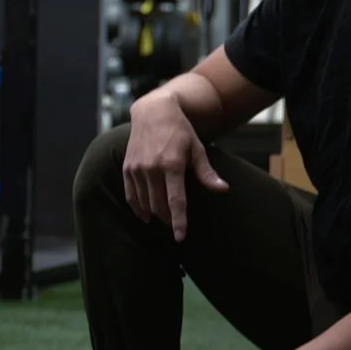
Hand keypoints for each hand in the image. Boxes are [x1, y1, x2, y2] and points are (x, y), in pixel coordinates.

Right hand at [121, 97, 228, 240]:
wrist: (153, 112)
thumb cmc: (180, 130)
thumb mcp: (197, 148)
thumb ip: (206, 172)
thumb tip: (223, 189)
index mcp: (172, 165)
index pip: (175, 201)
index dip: (179, 222)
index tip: (181, 237)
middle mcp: (152, 168)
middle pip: (159, 206)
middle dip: (168, 220)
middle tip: (176, 226)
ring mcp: (137, 169)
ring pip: (145, 203)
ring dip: (155, 215)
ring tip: (164, 219)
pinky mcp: (127, 168)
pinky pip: (131, 195)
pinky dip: (138, 208)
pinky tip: (145, 216)